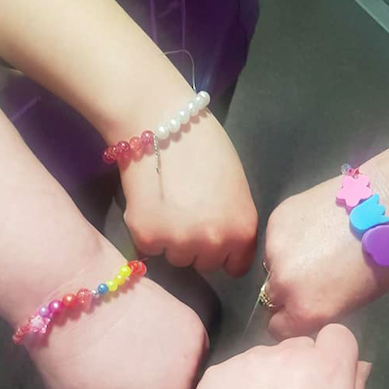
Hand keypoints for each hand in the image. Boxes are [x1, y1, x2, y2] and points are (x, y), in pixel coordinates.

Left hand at [29, 247, 207, 388]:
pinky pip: (197, 354)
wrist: (76, 293)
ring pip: (190, 386)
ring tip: (144, 356)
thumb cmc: (66, 358)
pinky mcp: (199, 333)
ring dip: (174, 379)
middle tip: (132, 380)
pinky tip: (155, 336)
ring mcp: (192, 367)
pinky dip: (182, 351)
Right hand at [119, 105, 257, 275]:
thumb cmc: (205, 147)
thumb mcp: (236, 189)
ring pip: (176, 258)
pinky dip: (147, 232)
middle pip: (204, 264)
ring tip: (167, 205)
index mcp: (241, 231)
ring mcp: (179, 243)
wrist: (162, 122)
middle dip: (196, 246)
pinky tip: (150, 203)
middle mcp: (214, 243)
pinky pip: (149, 248)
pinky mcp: (147, 237)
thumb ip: (233, 222)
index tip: (212, 237)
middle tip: (185, 213)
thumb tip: (224, 244)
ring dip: (171, 241)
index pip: (235, 267)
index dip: (224, 253)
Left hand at [182, 325, 370, 388]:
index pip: (337, 335)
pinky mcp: (215, 374)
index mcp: (328, 369)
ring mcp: (247, 361)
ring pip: (265, 360)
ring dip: (267, 379)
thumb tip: (357, 366)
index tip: (325, 387)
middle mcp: (287, 355)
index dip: (333, 358)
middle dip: (300, 370)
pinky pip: (235, 373)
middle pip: (299, 348)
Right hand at [264, 157, 388, 338]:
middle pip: (271, 297)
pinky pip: (276, 238)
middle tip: (312, 275)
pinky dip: (291, 237)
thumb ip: (320, 308)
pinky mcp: (277, 219)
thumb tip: (306, 304)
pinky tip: (316, 225)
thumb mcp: (353, 300)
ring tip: (317, 245)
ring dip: (287, 261)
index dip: (291, 319)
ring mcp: (276, 248)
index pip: (278, 328)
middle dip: (287, 291)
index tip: (304, 308)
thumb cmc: (385, 260)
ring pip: (271, 265)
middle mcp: (283, 283)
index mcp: (305, 310)